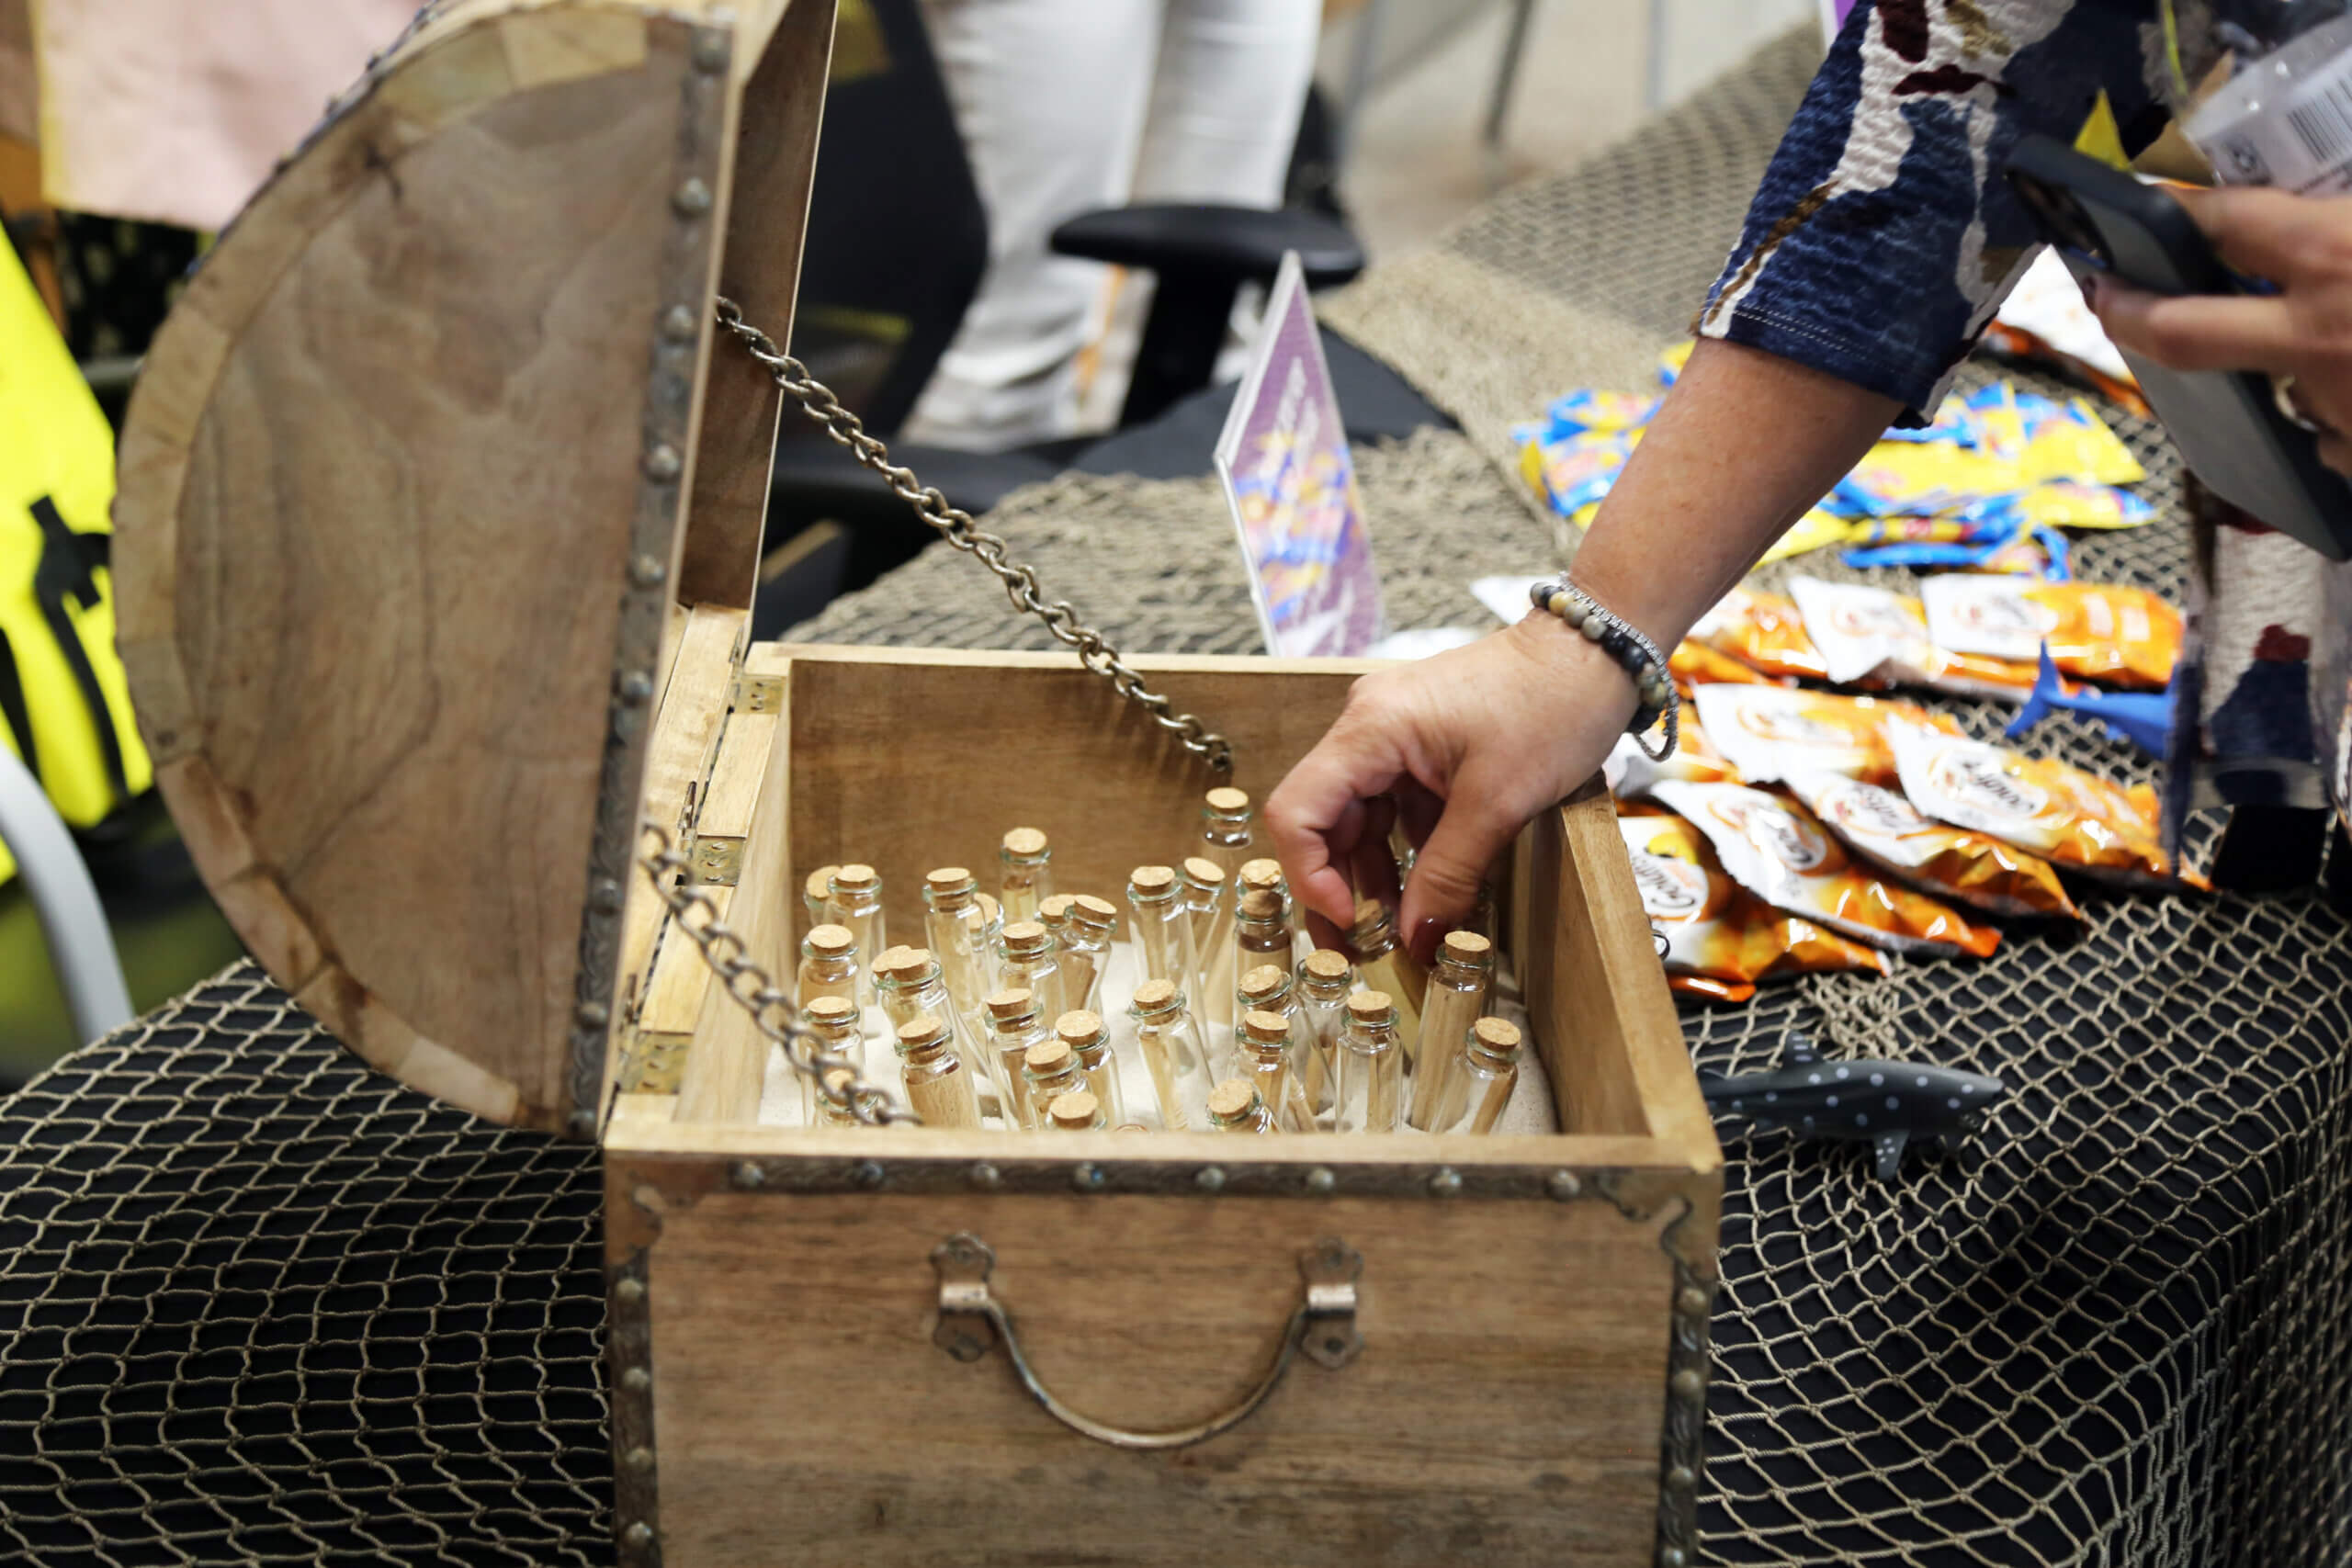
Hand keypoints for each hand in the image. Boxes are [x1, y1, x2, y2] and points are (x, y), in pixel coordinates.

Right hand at [1265, 612, 1640, 962]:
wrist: (1594, 652)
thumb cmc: (1552, 705)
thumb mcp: (1499, 804)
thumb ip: (1448, 876)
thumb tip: (1415, 943)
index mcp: (1371, 728)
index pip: (1297, 811)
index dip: (1311, 876)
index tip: (1348, 922)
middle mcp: (1368, 727)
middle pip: (1323, 820)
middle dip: (1339, 887)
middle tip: (1360, 949)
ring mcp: (1393, 735)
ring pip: (1360, 820)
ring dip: (1376, 876)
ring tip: (1401, 930)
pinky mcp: (1421, 746)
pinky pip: (1395, 808)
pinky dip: (1407, 852)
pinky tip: (1427, 893)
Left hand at [2089, 185, 2351, 474]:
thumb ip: (2343, 217)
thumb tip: (2314, 209)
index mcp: (2337, 253)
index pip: (2223, 220)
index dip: (2173, 210)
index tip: (2134, 205)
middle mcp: (2316, 333)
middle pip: (2178, 330)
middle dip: (2125, 313)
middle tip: (2103, 295)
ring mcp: (2331, 403)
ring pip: (2267, 387)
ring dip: (2285, 370)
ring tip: (2337, 344)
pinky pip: (2326, 434)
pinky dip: (2339, 417)